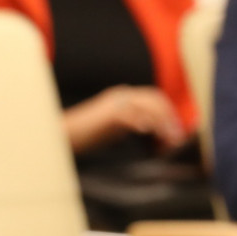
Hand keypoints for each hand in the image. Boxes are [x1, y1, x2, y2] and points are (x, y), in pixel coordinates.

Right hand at [63, 86, 184, 153]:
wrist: (60, 135)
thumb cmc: (85, 135)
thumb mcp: (114, 127)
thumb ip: (131, 124)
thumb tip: (151, 130)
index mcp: (123, 96)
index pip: (154, 98)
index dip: (168, 114)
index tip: (175, 133)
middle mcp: (120, 95)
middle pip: (155, 99)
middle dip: (169, 118)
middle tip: (176, 139)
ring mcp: (114, 103)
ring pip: (147, 106)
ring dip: (161, 123)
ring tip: (167, 140)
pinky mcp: (106, 114)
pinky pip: (130, 115)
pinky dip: (141, 122)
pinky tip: (146, 132)